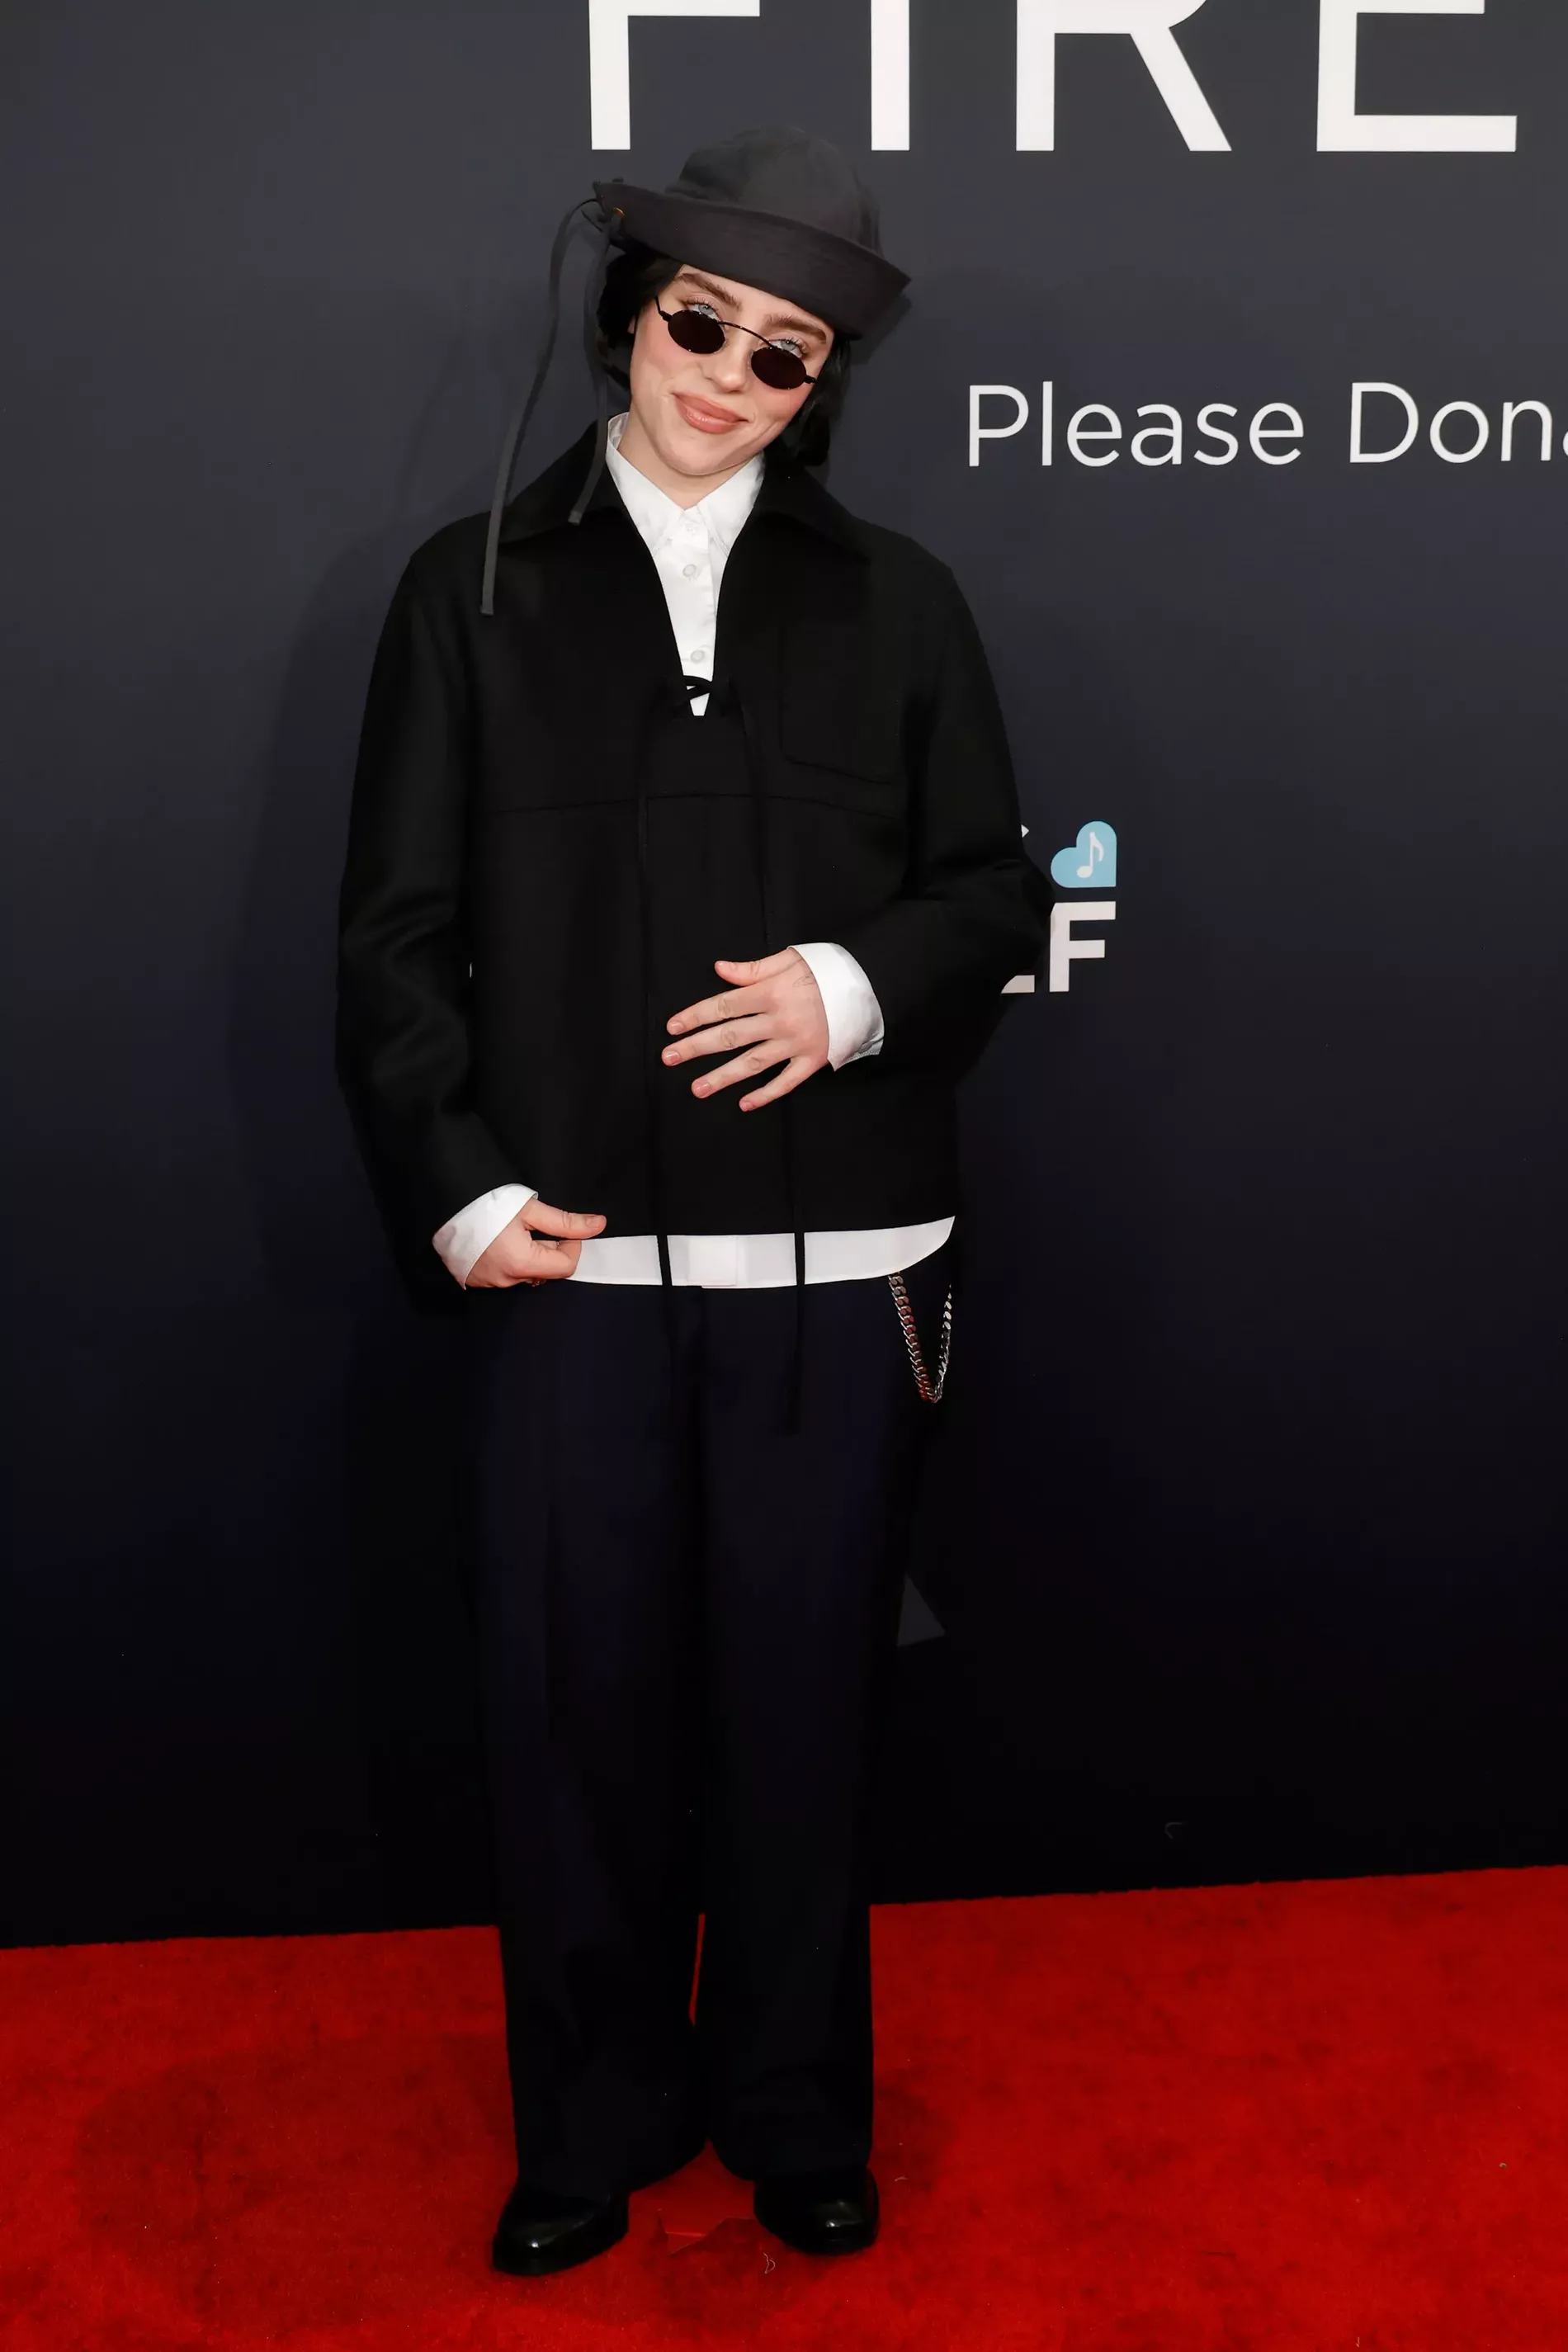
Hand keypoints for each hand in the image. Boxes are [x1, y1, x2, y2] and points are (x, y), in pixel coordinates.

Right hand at [465, 1197, 605, 1288]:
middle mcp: (506, 1280)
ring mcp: (489, 1283)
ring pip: (525, 1274)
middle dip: (549, 1250)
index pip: (566, 1266)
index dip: (572, 1246)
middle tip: (536, 1226)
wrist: (443, 1203)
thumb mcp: (529, 1209)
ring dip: (529, 1256)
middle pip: (545, 1272)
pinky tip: (499, 1242)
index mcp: (522, 1263)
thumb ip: (566, 1222)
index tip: (564, 1230)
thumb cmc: (485, 1203)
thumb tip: (599, 1225)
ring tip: (514, 1232)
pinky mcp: (476, 1280)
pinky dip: (509, 1261)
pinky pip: (504, 1275)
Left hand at [662, 949, 829, 1110]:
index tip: (672, 1027)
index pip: (723, 1005)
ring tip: (697, 1088)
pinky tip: (744, 1104)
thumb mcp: (789, 959)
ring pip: (752, 1063)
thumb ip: (753, 968)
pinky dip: (766, 1094)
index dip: (695, 1016)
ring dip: (722, 1077)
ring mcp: (796, 1043)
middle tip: (669, 1058)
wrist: (869, 986)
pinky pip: (786, 1081)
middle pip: (729, 1036)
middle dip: (696, 1047)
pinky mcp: (813, 1059)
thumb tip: (720, 969)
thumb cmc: (827, 970)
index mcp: (770, 992)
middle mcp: (779, 1020)